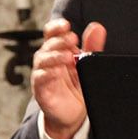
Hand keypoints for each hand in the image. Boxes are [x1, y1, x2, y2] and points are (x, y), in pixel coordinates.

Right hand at [29, 19, 106, 138]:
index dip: (56, 27)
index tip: (66, 25)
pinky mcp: (41, 90)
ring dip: (54, 56)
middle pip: (47, 45)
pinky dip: (47, 74)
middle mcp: (47, 60)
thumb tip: (97, 27)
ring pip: (41, 60)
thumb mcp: (87, 64)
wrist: (73, 113)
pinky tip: (56, 72)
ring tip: (68, 56)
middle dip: (59, 41)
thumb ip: (92, 46)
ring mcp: (43, 74)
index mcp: (57, 51)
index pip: (52, 34)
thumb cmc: (76, 86)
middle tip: (73, 40)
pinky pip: (39, 79)